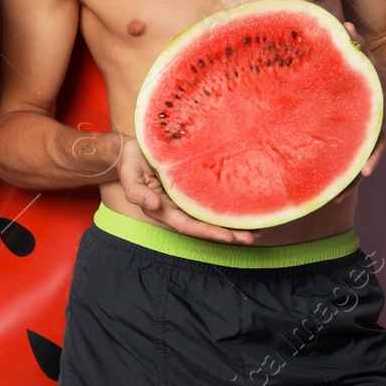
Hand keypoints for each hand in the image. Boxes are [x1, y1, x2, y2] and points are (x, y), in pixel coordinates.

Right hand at [112, 133, 258, 244]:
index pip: (187, 225)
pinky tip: (245, 207)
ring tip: (256, 227)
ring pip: (210, 216)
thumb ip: (138, 193)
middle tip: (252, 236)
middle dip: (228, 233)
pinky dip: (226, 207)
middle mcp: (176, 208)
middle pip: (204, 226)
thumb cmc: (130, 161)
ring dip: (232, 224)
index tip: (230, 236)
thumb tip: (154, 205)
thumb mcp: (129, 176)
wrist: (130, 149)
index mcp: (161, 209)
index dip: (208, 231)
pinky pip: (210, 201)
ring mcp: (184, 200)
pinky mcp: (191, 188)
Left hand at [331, 18, 385, 203]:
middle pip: (366, 157)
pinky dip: (336, 172)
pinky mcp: (351, 138)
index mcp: (375, 108)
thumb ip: (352, 40)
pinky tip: (320, 187)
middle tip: (340, 195)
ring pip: (356, 162)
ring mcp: (363, 134)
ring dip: (346, 182)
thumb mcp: (361, 52)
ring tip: (328, 201)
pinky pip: (346, 158)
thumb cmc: (367, 63)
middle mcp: (372, 125)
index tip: (367, 174)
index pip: (377, 134)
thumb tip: (339, 18)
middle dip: (354, 177)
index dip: (372, 154)